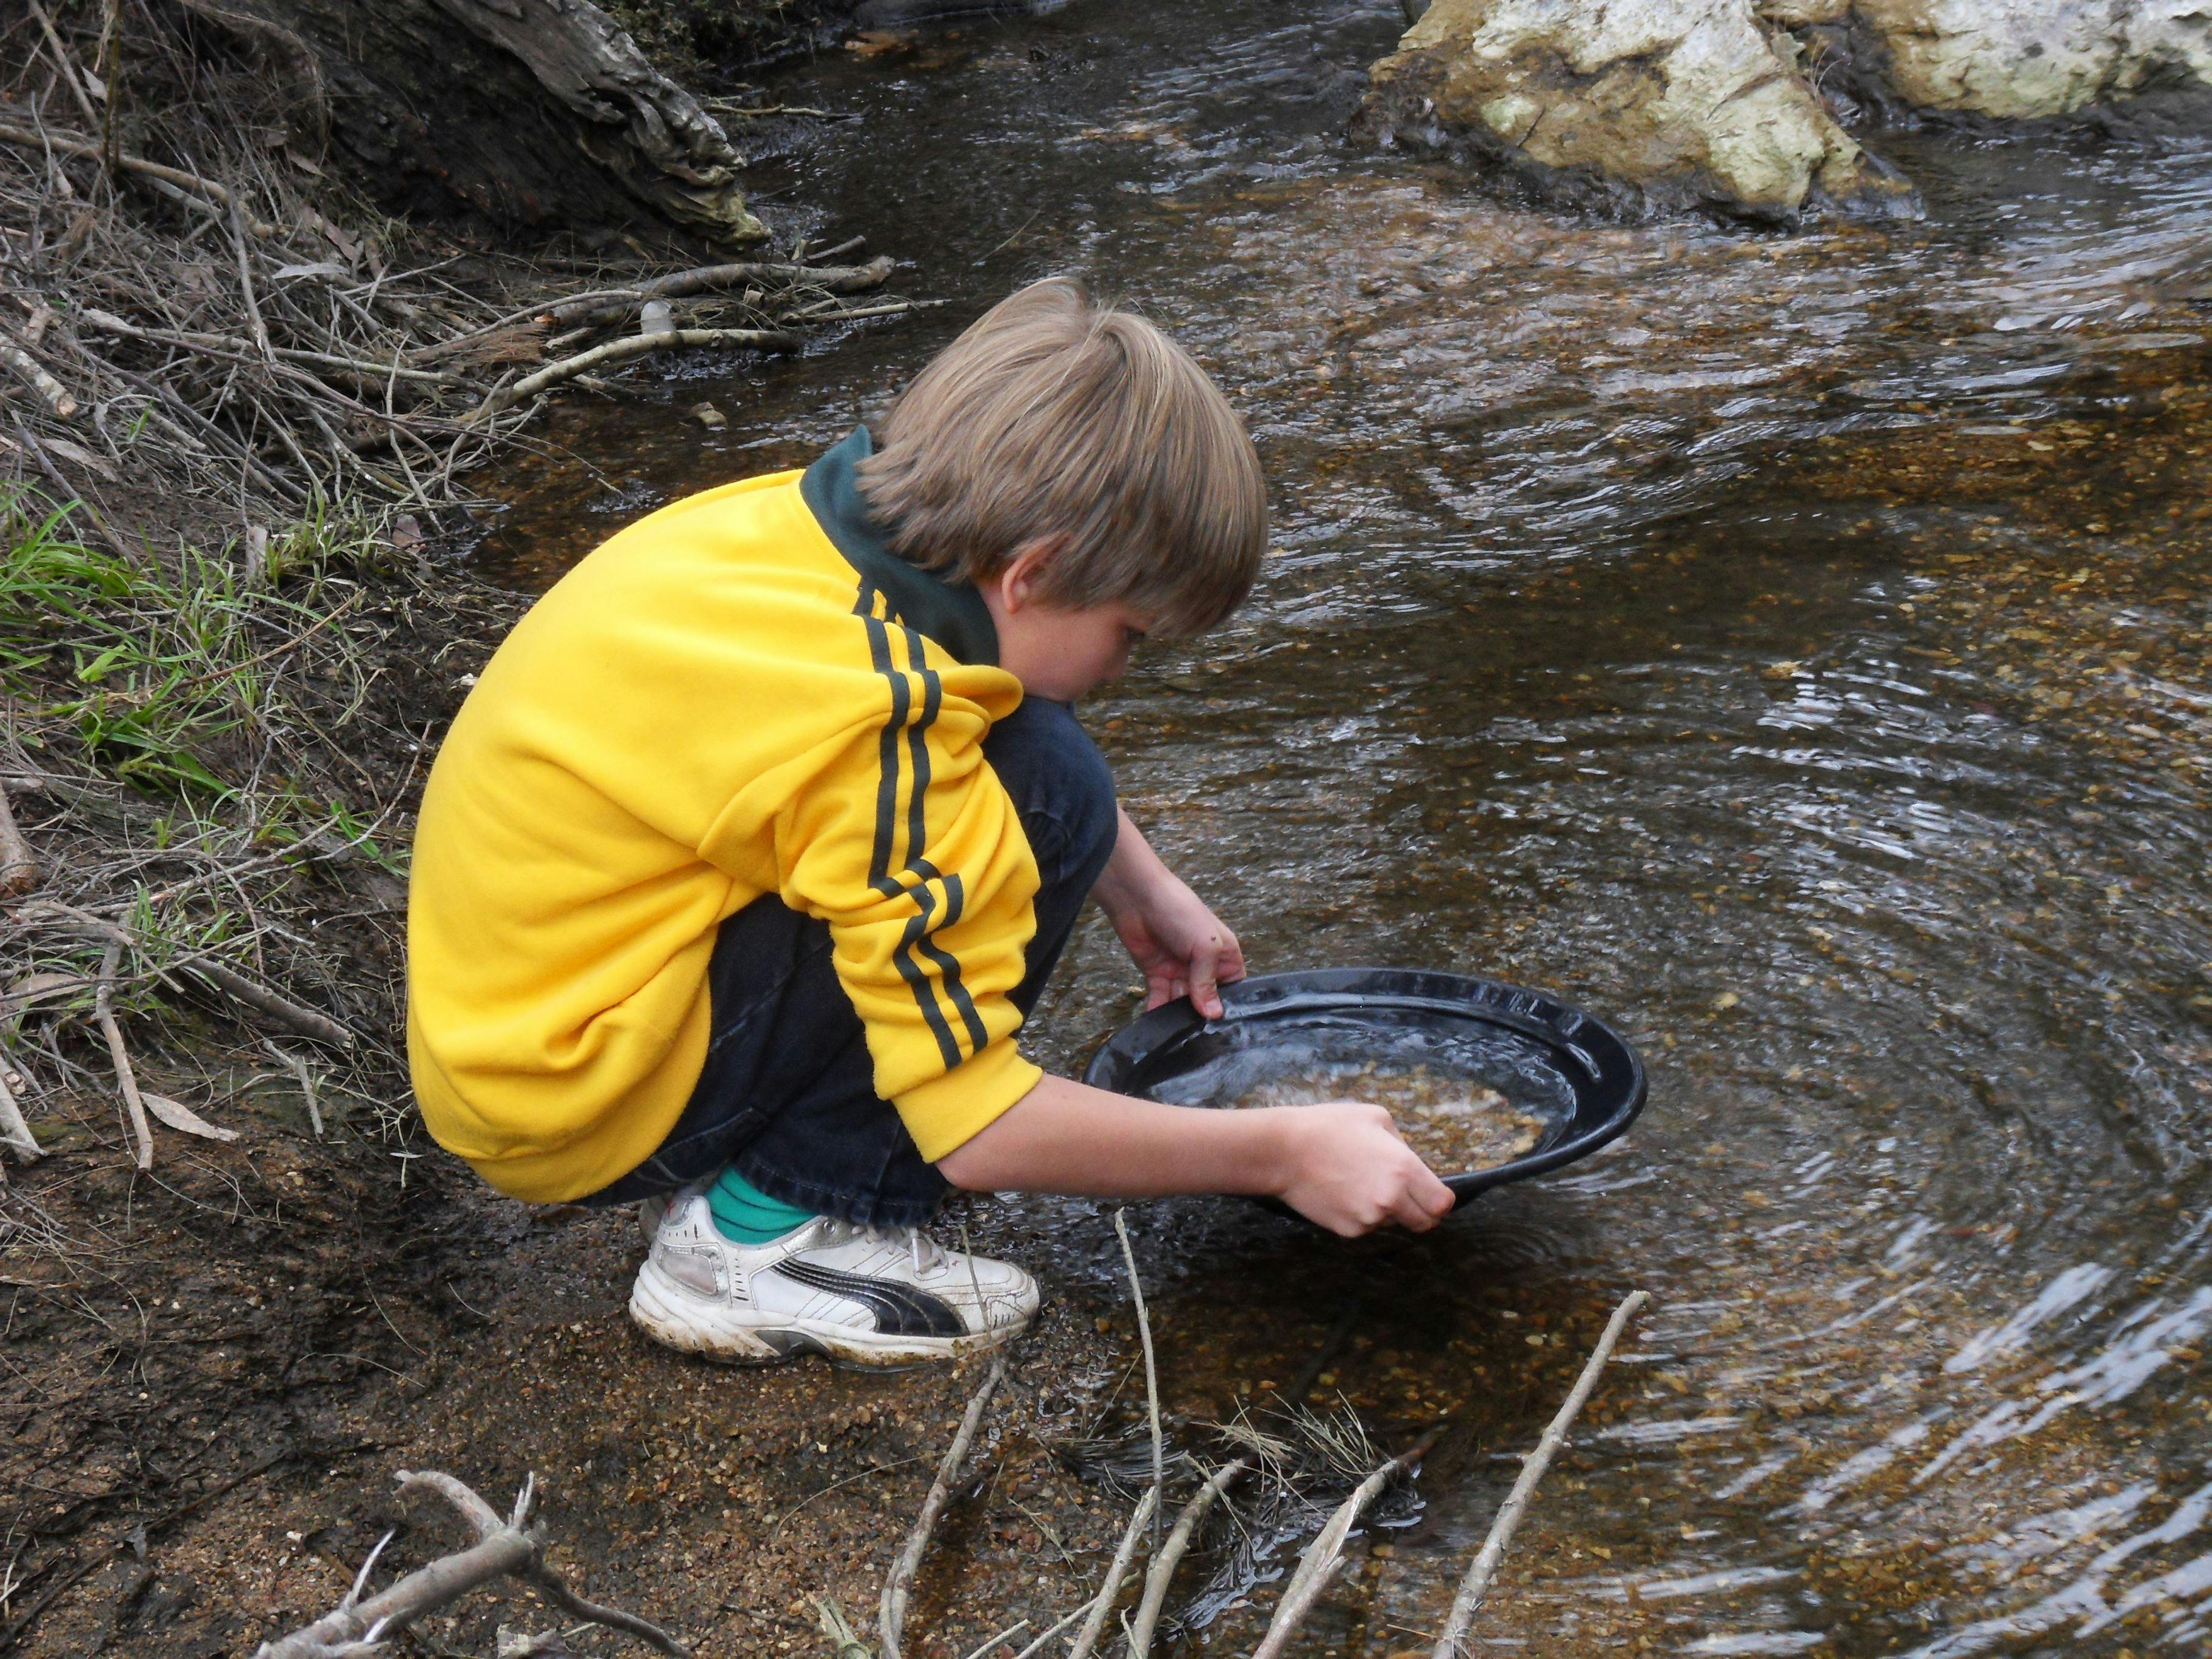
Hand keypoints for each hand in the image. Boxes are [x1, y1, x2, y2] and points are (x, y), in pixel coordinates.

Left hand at [1109, 873, 1244, 1018]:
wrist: (1138, 898)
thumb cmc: (1180, 911)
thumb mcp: (1205, 946)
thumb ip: (1208, 981)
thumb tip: (1213, 1013)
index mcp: (1224, 955)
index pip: (1232, 988)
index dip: (1227, 1004)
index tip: (1219, 1021)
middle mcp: (1203, 965)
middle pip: (1206, 999)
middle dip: (1199, 1012)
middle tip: (1193, 1024)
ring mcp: (1180, 970)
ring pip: (1181, 1003)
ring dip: (1177, 1014)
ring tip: (1173, 1024)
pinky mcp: (1157, 974)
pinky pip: (1159, 998)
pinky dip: (1157, 1009)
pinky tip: (1156, 1019)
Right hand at [1270, 1103, 1455, 1236]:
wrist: (1284, 1151)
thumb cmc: (1330, 1127)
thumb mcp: (1377, 1118)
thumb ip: (1403, 1146)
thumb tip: (1413, 1166)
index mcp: (1404, 1169)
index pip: (1442, 1204)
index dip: (1439, 1199)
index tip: (1430, 1193)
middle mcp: (1391, 1200)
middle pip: (1424, 1223)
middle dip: (1419, 1211)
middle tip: (1403, 1195)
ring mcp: (1369, 1219)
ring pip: (1392, 1224)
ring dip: (1387, 1211)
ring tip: (1361, 1184)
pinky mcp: (1349, 1230)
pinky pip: (1367, 1227)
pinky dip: (1361, 1216)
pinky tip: (1343, 1193)